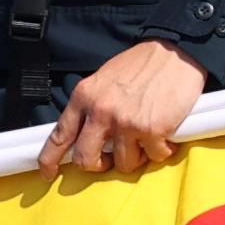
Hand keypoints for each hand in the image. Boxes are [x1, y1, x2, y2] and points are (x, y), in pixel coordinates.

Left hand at [44, 40, 206, 179]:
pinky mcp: (152, 130)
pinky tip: (165, 136)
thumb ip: (92, 105)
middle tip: (109, 161)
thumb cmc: (143, 65)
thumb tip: (87, 133)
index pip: (59, 135)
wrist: (176, 52)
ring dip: (136, 158)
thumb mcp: (104, 80)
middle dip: (98, 165)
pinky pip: (154, 156)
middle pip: (85, 158)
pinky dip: (161, 151)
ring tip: (146, 142)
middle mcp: (101, 111)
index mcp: (84, 96)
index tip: (48, 173)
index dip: (49, 159)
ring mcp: (126, 122)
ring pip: (123, 163)